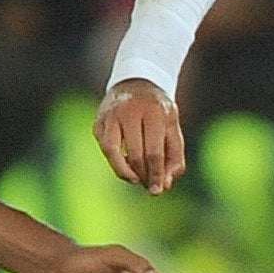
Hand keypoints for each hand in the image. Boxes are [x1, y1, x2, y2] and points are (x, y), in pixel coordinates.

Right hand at [95, 79, 186, 194]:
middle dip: (142, 175)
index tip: (158, 190)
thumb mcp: (172, 127)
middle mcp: (129, 111)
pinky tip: (126, 165)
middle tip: (148, 186)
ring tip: (135, 179)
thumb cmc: (158, 111)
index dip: (156, 175)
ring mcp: (110, 115)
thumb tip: (165, 184)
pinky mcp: (99, 122)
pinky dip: (115, 161)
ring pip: (112, 152)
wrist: (136, 82)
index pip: (154, 152)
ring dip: (124, 172)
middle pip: (134, 154)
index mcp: (154, 112)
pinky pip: (105, 148)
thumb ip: (175, 156)